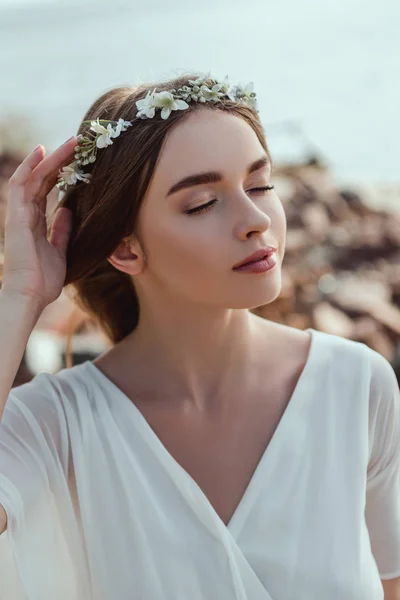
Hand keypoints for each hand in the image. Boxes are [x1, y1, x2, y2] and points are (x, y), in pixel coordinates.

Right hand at [2, 137, 76, 310]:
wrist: (30, 295)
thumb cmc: (43, 280)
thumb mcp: (60, 251)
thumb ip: (62, 230)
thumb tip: (68, 210)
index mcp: (35, 223)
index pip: (46, 191)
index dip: (59, 174)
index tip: (76, 161)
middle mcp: (26, 214)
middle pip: (42, 179)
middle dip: (59, 161)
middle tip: (78, 144)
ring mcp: (19, 213)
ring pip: (34, 177)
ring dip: (51, 159)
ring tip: (70, 143)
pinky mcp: (16, 215)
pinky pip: (21, 185)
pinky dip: (30, 166)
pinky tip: (41, 152)